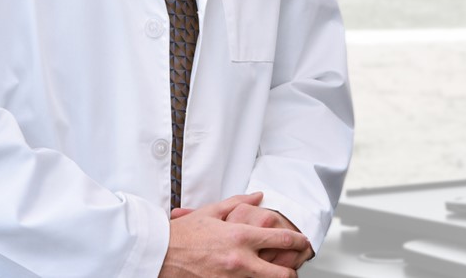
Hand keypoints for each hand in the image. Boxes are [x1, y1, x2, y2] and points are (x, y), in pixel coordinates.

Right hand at [159, 192, 309, 276]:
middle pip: (282, 274)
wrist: (162, 256)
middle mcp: (241, 261)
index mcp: (240, 236)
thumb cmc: (184, 234)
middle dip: (292, 271)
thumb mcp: (212, 211)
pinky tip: (254, 277)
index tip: (303, 242)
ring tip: (275, 272)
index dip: (297, 241)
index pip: (280, 239)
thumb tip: (258, 196)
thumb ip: (239, 202)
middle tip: (293, 266)